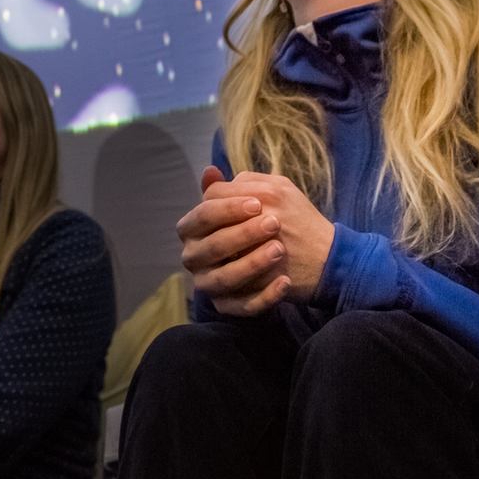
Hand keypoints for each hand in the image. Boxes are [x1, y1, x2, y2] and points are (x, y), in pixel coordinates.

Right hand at [178, 167, 336, 315]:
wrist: (286, 255)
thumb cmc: (259, 223)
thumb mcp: (248, 200)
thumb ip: (228, 189)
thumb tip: (210, 171)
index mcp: (192, 229)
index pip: (202, 216)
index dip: (228, 209)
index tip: (257, 203)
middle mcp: (194, 258)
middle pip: (213, 246)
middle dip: (243, 235)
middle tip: (274, 224)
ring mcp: (208, 284)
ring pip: (225, 278)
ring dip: (252, 264)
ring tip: (279, 249)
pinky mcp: (227, 307)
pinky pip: (243, 306)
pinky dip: (265, 296)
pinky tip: (285, 282)